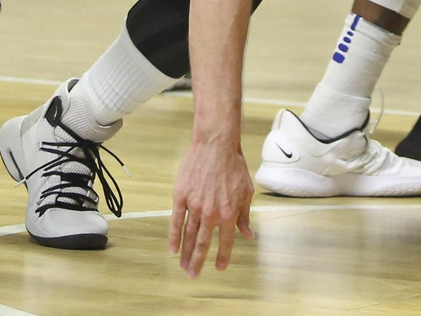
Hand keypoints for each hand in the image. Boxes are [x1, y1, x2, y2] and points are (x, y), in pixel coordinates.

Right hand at [169, 137, 254, 276]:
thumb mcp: (246, 192)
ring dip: (186, 253)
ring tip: (184, 266)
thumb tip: (248, 234)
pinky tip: (173, 249)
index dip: (223, 256)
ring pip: (189, 235)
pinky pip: (176, 221)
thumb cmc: (234, 167)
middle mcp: (211, 213)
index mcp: (229, 213)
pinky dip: (174, 237)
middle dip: (199, 261)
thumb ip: (244, 216)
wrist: (216, 146)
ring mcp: (195, 206)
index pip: (227, 241)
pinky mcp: (181, 197)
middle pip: (204, 243)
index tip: (220, 268)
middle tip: (194, 275)